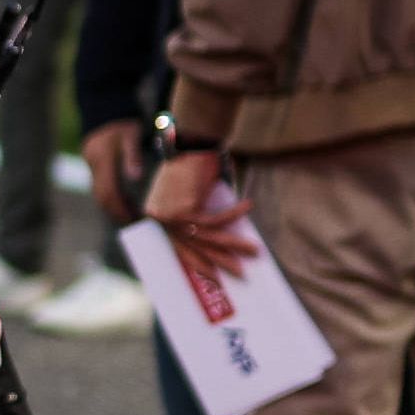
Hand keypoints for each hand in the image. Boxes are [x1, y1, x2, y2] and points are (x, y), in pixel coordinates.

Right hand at [80, 121, 144, 224]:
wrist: (103, 107)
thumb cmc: (121, 121)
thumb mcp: (131, 135)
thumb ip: (132, 156)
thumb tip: (136, 178)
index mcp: (103, 161)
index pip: (109, 192)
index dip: (121, 208)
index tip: (136, 218)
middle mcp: (95, 167)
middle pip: (102, 197)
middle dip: (117, 212)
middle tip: (136, 222)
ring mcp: (93, 166)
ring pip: (100, 194)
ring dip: (115, 206)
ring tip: (133, 214)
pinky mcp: (95, 165)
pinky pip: (101, 187)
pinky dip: (113, 197)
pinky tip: (126, 201)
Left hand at [143, 150, 260, 277]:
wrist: (189, 139)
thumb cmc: (194, 163)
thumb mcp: (196, 193)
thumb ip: (203, 214)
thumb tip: (225, 240)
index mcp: (159, 216)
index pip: (179, 247)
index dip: (197, 262)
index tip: (212, 276)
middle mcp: (160, 219)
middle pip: (194, 247)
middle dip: (219, 261)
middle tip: (239, 273)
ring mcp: (170, 216)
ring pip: (207, 237)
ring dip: (234, 245)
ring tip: (255, 251)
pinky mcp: (184, 208)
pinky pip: (215, 219)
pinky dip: (234, 214)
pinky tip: (249, 206)